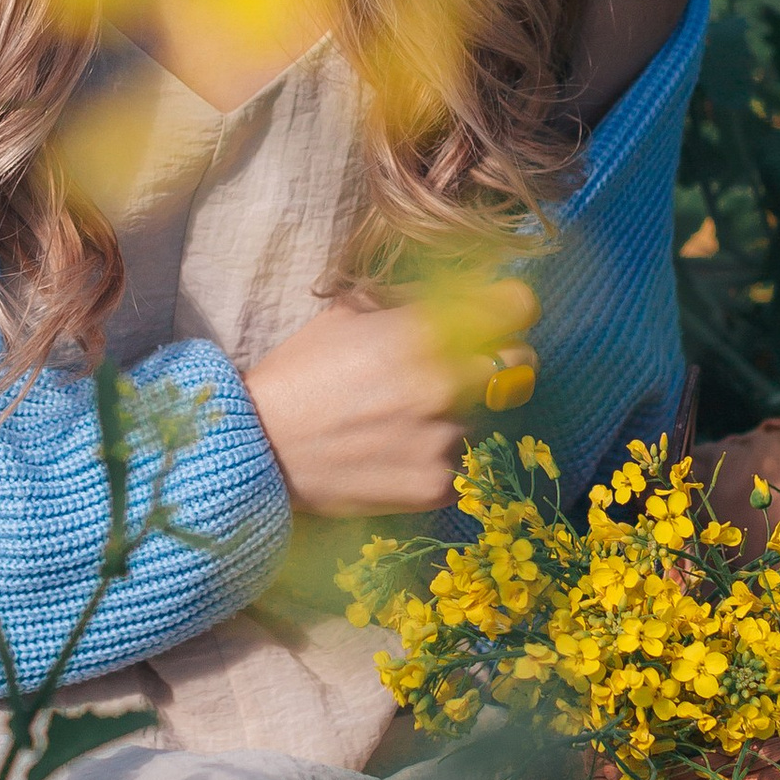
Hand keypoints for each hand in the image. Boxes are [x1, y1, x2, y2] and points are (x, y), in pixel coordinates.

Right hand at [244, 279, 536, 515]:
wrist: (259, 448)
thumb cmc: (301, 371)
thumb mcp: (350, 313)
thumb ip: (412, 302)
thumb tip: (463, 293)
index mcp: (426, 332)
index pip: (518, 307)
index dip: (508, 308)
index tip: (498, 314)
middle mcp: (447, 385)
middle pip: (519, 363)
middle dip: (495, 359)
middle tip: (457, 369)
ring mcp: (446, 440)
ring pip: (484, 416)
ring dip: (457, 414)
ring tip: (401, 421)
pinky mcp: (438, 485)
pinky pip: (462, 462)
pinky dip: (437, 457)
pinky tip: (395, 453)